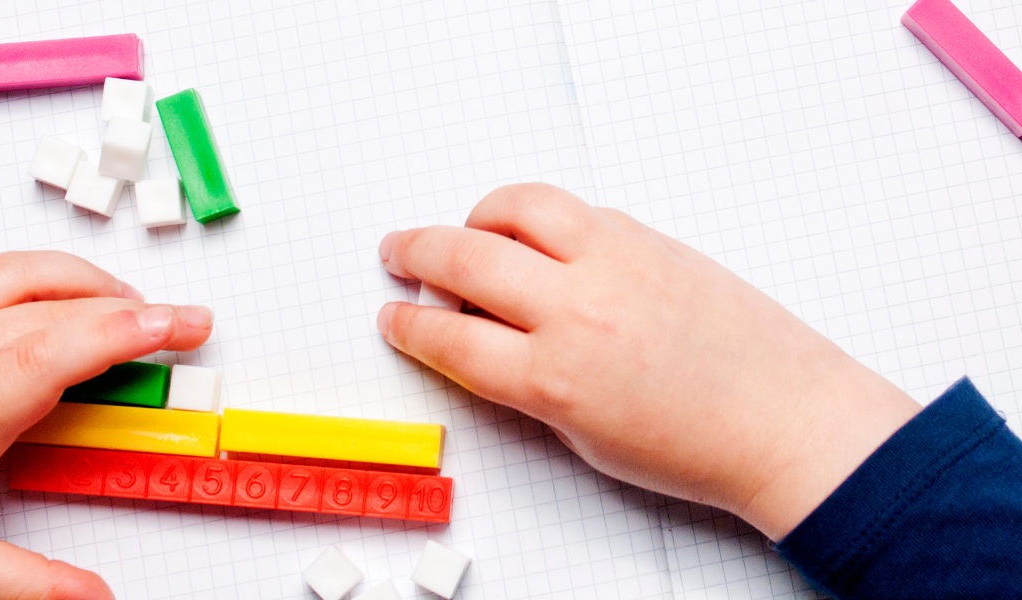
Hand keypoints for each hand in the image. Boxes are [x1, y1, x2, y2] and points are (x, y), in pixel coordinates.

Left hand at [0, 251, 212, 598]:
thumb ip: (33, 584)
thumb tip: (96, 597)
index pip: (58, 350)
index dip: (127, 332)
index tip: (180, 325)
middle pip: (48, 303)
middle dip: (127, 306)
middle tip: (177, 323)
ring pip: (6, 270)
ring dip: (73, 277)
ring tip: (117, 301)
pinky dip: (10, 269)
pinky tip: (28, 288)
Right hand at [376, 184, 920, 539]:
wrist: (785, 420)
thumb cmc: (696, 445)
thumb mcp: (582, 437)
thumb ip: (523, 383)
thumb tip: (478, 339)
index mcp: (555, 377)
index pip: (448, 338)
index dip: (407, 327)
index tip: (395, 318)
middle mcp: (578, 309)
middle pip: (463, 258)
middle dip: (414, 252)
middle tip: (397, 252)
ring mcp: (617, 262)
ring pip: (518, 205)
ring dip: (476, 216)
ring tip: (467, 233)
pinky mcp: (651, 238)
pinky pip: (575, 210)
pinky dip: (540, 219)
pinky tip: (539, 243)